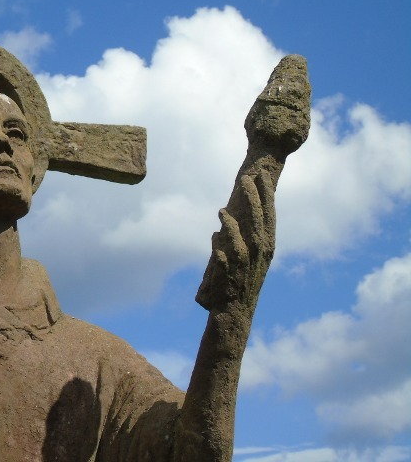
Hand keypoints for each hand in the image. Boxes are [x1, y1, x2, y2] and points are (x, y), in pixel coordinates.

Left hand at [196, 169, 275, 310]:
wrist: (234, 310)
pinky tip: (214, 237)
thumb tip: (228, 213)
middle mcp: (259, 255)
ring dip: (232, 227)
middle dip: (252, 200)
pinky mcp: (229, 278)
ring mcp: (244, 267)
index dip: (265, 195)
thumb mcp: (248, 252)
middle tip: (245, 178)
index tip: (260, 175)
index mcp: (266, 246)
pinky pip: (225, 262)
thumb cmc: (241, 277)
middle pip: (257, 224)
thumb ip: (242, 232)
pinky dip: (221, 250)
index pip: (268, 216)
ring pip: (241, 243)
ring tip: (221, 211)